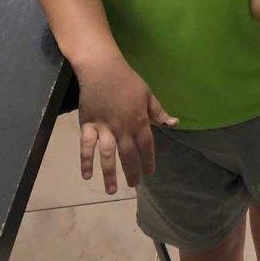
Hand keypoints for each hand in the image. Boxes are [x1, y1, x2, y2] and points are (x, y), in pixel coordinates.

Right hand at [75, 53, 176, 194]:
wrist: (102, 70)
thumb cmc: (128, 81)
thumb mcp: (148, 94)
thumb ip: (158, 112)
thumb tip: (174, 123)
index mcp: (139, 121)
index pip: (146, 146)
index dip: (148, 160)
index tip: (150, 173)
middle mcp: (122, 128)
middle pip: (128, 155)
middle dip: (131, 172)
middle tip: (133, 185)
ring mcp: (104, 128)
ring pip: (108, 156)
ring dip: (110, 174)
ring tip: (112, 190)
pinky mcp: (87, 126)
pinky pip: (86, 146)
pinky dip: (85, 161)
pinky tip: (86, 176)